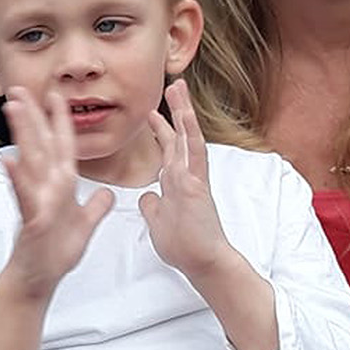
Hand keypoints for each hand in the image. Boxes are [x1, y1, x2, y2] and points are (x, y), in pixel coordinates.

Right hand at [0, 87, 113, 299]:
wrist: (39, 280)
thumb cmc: (56, 254)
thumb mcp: (84, 226)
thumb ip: (94, 207)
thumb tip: (104, 193)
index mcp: (61, 185)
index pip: (62, 146)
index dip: (60, 121)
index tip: (56, 96)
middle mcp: (47, 187)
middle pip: (41, 144)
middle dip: (32, 115)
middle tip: (19, 89)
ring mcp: (37, 200)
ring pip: (30, 161)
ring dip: (22, 134)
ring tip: (12, 109)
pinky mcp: (31, 218)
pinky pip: (25, 195)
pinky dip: (17, 178)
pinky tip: (8, 161)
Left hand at [138, 79, 236, 279]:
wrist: (202, 262)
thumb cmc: (183, 246)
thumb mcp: (158, 223)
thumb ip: (153, 206)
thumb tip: (147, 196)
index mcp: (176, 183)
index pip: (168, 151)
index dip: (161, 131)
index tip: (153, 113)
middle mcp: (185, 175)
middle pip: (179, 137)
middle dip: (174, 111)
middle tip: (172, 87)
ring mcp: (192, 177)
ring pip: (188, 137)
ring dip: (184, 111)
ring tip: (180, 87)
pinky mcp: (197, 183)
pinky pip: (194, 152)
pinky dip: (191, 131)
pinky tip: (187, 113)